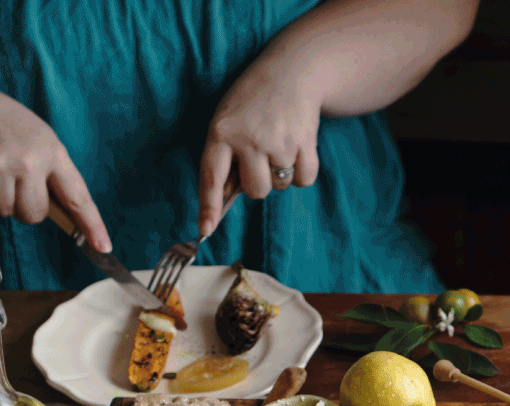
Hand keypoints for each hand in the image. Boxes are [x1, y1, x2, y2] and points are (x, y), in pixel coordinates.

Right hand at [0, 88, 110, 251]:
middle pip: (34, 215)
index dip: (91, 225)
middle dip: (26, 209)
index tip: (103, 247)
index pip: (77, 197)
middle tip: (19, 185)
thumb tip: (66, 219)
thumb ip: (56, 177)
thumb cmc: (15, 130)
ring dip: (2, 202)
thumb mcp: (45, 143)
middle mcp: (29, 160)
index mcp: (54, 153)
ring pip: (5, 212)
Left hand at [198, 59, 321, 237]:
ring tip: (278, 143)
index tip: (205, 230)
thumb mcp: (227, 122)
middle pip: (255, 191)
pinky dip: (302, 171)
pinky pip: (303, 180)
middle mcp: (249, 138)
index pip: (212, 177)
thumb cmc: (252, 104)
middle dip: (258, 182)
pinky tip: (296, 148)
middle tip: (260, 157)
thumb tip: (224, 203)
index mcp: (221, 132)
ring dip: (280, 173)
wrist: (291, 71)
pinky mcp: (305, 142)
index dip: (209, 207)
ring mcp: (278, 141)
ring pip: (279, 186)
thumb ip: (225, 159)